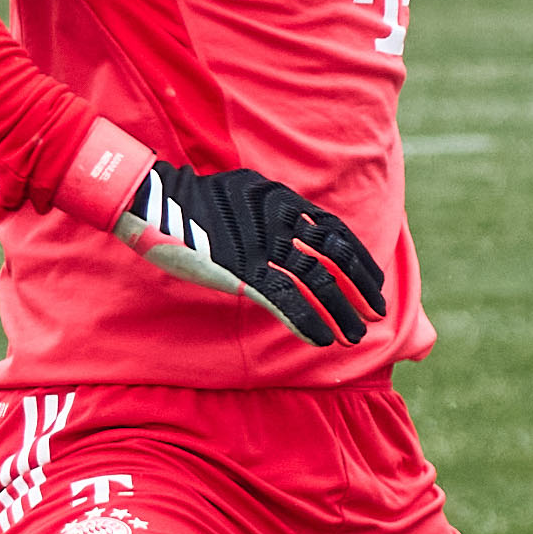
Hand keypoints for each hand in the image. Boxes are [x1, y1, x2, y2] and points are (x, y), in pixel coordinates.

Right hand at [117, 161, 383, 344]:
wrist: (154, 201)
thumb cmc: (194, 202)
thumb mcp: (243, 194)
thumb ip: (271, 213)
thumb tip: (295, 234)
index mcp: (281, 199)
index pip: (333, 229)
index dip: (358, 257)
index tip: (374, 279)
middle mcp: (278, 220)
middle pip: (333, 255)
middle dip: (361, 286)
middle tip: (378, 310)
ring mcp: (261, 247)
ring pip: (315, 281)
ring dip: (341, 311)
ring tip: (356, 334)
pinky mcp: (242, 271)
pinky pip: (285, 300)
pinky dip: (308, 321)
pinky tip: (323, 339)